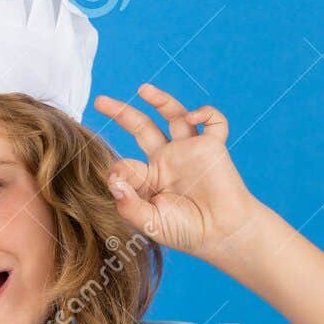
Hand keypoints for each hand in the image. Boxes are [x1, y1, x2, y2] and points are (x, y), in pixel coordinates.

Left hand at [92, 84, 262, 264]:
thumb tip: (112, 180)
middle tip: (100, 101)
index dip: (120, 171)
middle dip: (121, 112)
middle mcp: (168, 160)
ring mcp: (190, 151)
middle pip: (142, 127)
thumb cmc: (188, 232)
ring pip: (173, 115)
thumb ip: (129, 205)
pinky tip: (192, 118)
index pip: (127, 164)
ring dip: (160, 99)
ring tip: (143, 89)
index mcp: (151, 178)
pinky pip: (213, 122)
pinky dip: (205, 113)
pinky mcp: (213, 147)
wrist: (223, 234)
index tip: (119, 182)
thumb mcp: (151, 223)